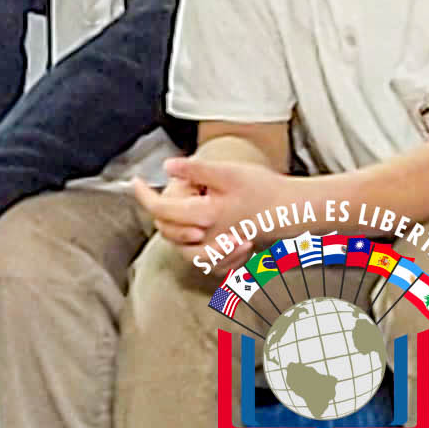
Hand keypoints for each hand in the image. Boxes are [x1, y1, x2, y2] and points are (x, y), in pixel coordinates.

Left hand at [132, 150, 292, 249]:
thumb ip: (196, 170)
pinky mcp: (226, 259)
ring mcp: (217, 253)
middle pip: (167, 230)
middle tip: (183, 186)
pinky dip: (195, 246)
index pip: (162, 209)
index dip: (144, 195)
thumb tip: (167, 167)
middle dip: (165, 208)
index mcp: (205, 216)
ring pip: (180, 247)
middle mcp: (207, 240)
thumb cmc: (264, 190)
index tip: (136, 182)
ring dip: (177, 228)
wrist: (292, 211)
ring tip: (190, 206)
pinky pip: (200, 259)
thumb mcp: (228, 172)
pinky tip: (203, 230)